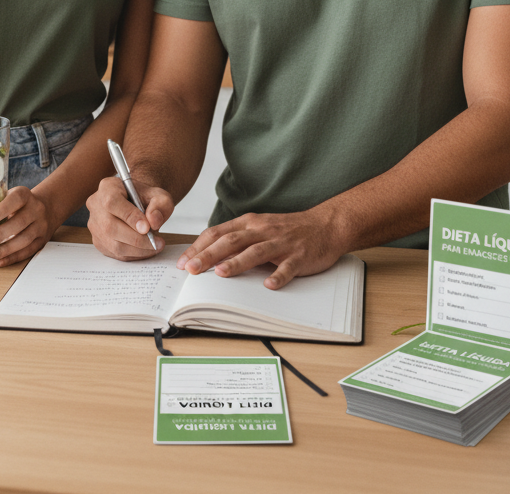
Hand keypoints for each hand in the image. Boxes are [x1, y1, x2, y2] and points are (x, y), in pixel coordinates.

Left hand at [0, 187, 56, 267]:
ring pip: (25, 239)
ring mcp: (40, 225)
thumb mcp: (9, 195)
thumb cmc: (19, 203)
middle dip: (0, 234)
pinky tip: (1, 261)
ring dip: (6, 249)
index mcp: (25, 195)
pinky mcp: (41, 240)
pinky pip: (29, 250)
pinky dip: (14, 257)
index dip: (3, 209)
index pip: (16, 199)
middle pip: (20, 222)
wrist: (47, 208)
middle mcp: (35, 209)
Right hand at [86, 176, 172, 260]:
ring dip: (137, 250)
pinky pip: (114, 253)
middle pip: (110, 227)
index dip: (129, 217)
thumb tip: (153, 221)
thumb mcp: (159, 195)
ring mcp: (94, 224)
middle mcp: (96, 205)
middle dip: (137, 239)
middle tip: (157, 242)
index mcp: (108, 187)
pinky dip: (133, 255)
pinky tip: (145, 250)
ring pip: (113, 244)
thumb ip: (160, 205)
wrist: (138, 203)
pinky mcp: (98, 241)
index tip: (147, 228)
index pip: (112, 202)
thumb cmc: (145, 198)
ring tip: (155, 246)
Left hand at [176, 208, 343, 289]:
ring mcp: (281, 243)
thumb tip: (208, 255)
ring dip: (237, 262)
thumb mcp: (259, 227)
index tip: (183, 261)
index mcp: (250, 222)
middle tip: (191, 269)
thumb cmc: (288, 229)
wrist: (325, 225)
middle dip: (209, 255)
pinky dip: (278, 275)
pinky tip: (269, 285)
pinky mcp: (300, 255)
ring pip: (256, 252)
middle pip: (231, 241)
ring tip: (221, 273)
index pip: (218, 232)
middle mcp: (263, 230)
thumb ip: (238, 238)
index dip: (199, 246)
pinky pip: (288, 266)